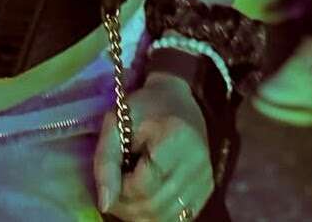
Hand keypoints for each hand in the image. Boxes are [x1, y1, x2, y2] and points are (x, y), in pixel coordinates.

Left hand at [93, 74, 213, 219]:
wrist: (178, 102)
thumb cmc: (143, 109)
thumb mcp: (116, 123)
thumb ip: (106, 160)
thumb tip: (104, 204)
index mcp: (175, 138)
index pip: (142, 187)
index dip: (119, 188)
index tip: (112, 172)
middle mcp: (197, 163)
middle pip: (153, 206)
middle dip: (126, 205)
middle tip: (114, 188)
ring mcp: (205, 179)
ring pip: (164, 217)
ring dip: (139, 213)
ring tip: (127, 192)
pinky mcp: (207, 190)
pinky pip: (177, 218)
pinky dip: (156, 215)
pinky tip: (146, 197)